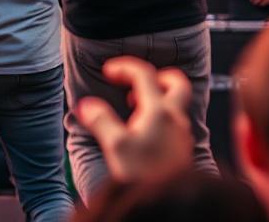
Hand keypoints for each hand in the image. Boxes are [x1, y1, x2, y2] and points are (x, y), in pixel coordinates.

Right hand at [76, 57, 192, 184]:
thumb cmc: (145, 175)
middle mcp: (175, 118)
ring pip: (175, 103)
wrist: (171, 203)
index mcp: (159, 111)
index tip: (108, 72)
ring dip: (155, 97)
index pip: (145, 74)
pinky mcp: (182, 148)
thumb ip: (100, 120)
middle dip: (155, 77)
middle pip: (176, 83)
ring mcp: (181, 133)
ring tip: (133, 107)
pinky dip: (158, 115)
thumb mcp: (115, 146)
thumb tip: (87, 105)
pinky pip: (173, 121)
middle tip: (135, 83)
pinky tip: (143, 129)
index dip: (124, 67)